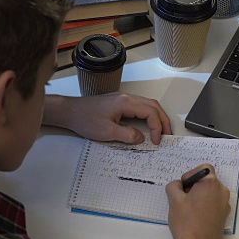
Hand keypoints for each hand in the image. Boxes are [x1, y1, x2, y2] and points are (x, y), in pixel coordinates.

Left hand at [43, 93, 171, 143]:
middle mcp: (127, 97)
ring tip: (161, 131)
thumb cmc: (85, 120)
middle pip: (153, 105)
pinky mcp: (118, 102)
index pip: (150, 112)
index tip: (156, 141)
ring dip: (157, 117)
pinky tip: (148, 125)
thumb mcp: (107, 132)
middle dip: (163, 120)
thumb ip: (127, 135)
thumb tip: (141, 138)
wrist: (70, 111)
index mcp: (126, 102)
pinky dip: (148, 115)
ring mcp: (123, 98)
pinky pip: (140, 106)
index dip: (157, 128)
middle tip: (168, 135)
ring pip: (148, 104)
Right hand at [165, 164, 229, 238]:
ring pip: (210, 193)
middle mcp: (222, 192)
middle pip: (207, 180)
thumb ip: (173, 186)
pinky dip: (204, 206)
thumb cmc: (186, 221)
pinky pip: (213, 204)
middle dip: (193, 186)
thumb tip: (178, 186)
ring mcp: (224, 205)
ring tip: (187, 210)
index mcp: (211, 184)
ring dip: (198, 197)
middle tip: (182, 198)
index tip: (183, 188)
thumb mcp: (174, 200)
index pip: (204, 168)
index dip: (191, 174)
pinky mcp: (223, 217)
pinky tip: (194, 218)